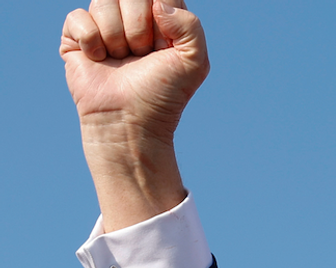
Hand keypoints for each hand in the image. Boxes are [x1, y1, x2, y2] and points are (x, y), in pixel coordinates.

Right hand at [61, 1, 208, 229]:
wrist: (130, 122)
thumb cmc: (163, 95)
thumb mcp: (194, 62)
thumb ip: (190, 26)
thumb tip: (157, 4)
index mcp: (162, 19)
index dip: (159, 13)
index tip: (162, 42)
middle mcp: (132, 19)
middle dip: (138, 27)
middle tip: (141, 55)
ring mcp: (104, 27)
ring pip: (103, 2)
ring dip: (116, 37)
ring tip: (122, 60)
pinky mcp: (76, 38)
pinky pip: (78, 17)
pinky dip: (91, 41)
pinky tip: (99, 60)